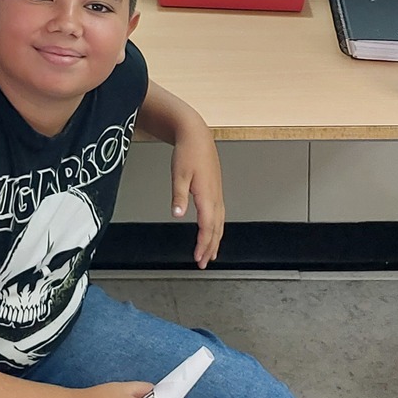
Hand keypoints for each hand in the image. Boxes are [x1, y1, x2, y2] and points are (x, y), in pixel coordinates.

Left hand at [169, 124, 224, 266]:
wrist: (196, 135)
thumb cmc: (188, 152)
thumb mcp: (179, 174)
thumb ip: (179, 196)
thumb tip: (178, 214)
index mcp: (207, 195)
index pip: (208, 227)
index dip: (204, 245)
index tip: (198, 258)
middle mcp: (215, 197)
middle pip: (216, 229)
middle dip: (210, 247)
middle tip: (203, 262)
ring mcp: (217, 193)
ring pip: (220, 222)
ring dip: (215, 239)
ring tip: (211, 253)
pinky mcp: (216, 189)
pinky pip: (220, 214)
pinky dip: (217, 227)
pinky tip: (213, 230)